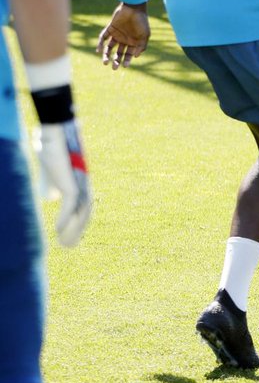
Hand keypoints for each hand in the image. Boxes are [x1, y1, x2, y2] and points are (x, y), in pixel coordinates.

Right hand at [36, 119, 91, 246]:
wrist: (54, 137)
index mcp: (80, 187)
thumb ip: (52, 185)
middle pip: (84, 216)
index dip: (77, 225)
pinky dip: (64, 219)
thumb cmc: (51, 152)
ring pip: (79, 214)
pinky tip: (58, 230)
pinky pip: (70, 206)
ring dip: (71, 231)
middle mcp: (83, 188)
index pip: (82, 211)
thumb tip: (51, 197)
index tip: (69, 238)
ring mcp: (79, 186)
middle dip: (76, 232)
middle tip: (67, 246)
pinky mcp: (72, 184)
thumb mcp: (50, 174)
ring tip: (62, 243)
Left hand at [96, 2, 149, 69]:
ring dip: (107, 55)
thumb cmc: (141, 21)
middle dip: (116, 61)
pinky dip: (100, 44)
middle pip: (118, 53)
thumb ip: (141, 46)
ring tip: (105, 62)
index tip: (124, 66)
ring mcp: (116, 34)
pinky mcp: (110, 28)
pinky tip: (99, 50)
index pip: (128, 54)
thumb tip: (135, 56)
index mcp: (133, 42)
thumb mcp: (145, 35)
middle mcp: (124, 39)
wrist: (134, 8)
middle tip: (114, 68)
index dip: (126, 61)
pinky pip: (103, 37)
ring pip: (109, 47)